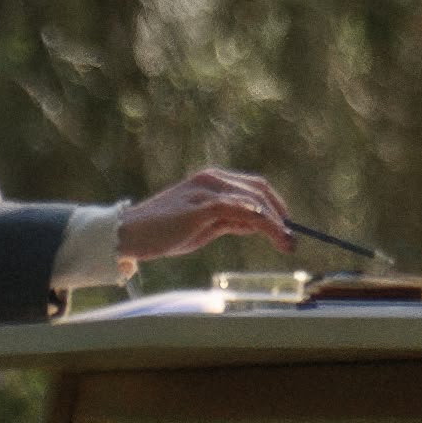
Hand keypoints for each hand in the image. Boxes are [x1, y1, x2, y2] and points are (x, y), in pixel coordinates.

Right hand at [109, 165, 298, 266]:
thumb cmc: (164, 232)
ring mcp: (207, 190)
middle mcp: (212, 179)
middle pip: (259, 190)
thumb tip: (256, 224)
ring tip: (286, 243)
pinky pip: (239, 209)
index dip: (275, 205)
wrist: (130, 234)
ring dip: (275, 222)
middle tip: (291, 240)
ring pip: (253, 200)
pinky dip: (260, 220)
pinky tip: (271, 232)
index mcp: (212, 180)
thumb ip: (228, 220)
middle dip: (280, 215)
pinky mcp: (201, 206)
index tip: (286, 226)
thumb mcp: (203, 226)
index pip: (254, 187)